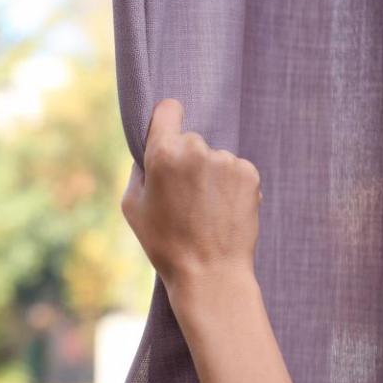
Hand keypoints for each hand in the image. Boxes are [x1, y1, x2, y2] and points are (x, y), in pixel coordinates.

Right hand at [121, 99, 260, 299]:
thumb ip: (139, 171)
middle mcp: (197, 149)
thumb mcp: (132, 206)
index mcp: (164, 153)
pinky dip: (229, 186)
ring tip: (204, 210)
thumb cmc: (164, 243)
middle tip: (182, 196)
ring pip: (213, 157)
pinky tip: (221, 211)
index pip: (168, 109)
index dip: (166, 121)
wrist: (209, 273)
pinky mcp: (250, 174)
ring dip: (209, 175)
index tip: (167, 134)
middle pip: (190, 140)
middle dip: (185, 160)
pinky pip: (234, 170)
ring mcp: (227, 161)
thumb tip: (150, 154)